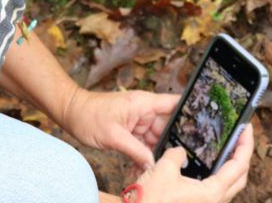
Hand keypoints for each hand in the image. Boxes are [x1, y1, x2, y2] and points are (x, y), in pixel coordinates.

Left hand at [61, 88, 179, 169]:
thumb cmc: (89, 116)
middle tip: (178, 160)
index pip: (175, 104)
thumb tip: (153, 164)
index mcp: (144, 103)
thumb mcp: (114, 136)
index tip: (201, 127)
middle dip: (171, 143)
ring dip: (156, 153)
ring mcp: (138, 121)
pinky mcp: (130, 131)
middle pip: (168, 127)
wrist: (70, 113)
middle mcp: (144, 111)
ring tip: (160, 168)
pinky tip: (144, 168)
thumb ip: (136, 151)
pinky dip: (144, 156)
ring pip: (155, 139)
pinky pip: (143, 144)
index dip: (189, 113)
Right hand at [133, 122, 253, 202]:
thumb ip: (177, 155)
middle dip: (243, 155)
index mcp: (212, 193)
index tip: (246, 128)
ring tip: (227, 148)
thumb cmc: (149, 201)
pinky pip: (215, 190)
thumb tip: (180, 152)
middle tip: (240, 137)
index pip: (239, 165)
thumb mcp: (163, 169)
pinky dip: (217, 175)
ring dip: (231, 166)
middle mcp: (213, 202)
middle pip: (240, 176)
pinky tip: (207, 165)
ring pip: (229, 185)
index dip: (245, 144)